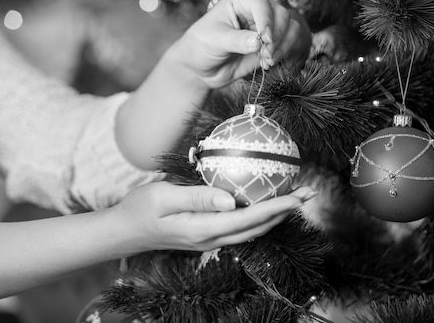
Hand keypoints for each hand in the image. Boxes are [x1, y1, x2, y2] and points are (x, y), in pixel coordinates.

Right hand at [112, 181, 316, 252]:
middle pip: (257, 227)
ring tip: (295, 198)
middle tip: (309, 193)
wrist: (124, 230)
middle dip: (286, 211)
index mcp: (203, 229)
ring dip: (276, 215)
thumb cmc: (140, 209)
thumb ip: (197, 198)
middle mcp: (211, 238)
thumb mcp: (164, 197)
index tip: (298, 196)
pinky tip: (264, 203)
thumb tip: (230, 200)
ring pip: (252, 230)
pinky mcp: (206, 234)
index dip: (277, 207)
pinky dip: (259, 216)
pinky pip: (240, 227)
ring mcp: (210, 239)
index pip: (249, 218)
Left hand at [166, 0, 303, 90]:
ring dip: (283, 46)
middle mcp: (257, 7)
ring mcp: (266, 24)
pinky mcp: (271, 40)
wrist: (201, 67)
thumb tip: (258, 42)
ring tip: (267, 60)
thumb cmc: (201, 46)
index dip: (267, 22)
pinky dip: (283, 53)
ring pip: (290, 27)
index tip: (265, 41)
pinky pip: (290, 42)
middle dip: (276, 37)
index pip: (262, 4)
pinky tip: (268, 63)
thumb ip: (236, 40)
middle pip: (282, 14)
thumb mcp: (214, 41)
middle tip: (265, 55)